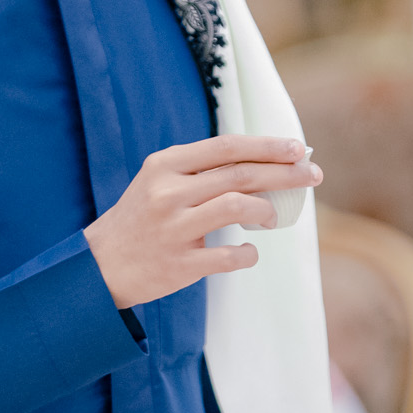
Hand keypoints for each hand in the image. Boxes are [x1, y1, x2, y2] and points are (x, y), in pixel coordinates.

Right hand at [83, 135, 321, 309]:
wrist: (100, 266)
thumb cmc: (141, 220)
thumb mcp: (159, 182)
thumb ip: (202, 171)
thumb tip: (263, 163)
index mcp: (165, 165)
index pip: (227, 146)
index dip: (268, 145)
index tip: (299, 148)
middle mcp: (168, 193)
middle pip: (241, 174)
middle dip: (285, 173)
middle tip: (313, 175)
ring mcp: (174, 229)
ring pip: (239, 207)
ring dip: (268, 210)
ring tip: (275, 217)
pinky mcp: (180, 263)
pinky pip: (230, 255)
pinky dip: (248, 253)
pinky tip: (249, 251)